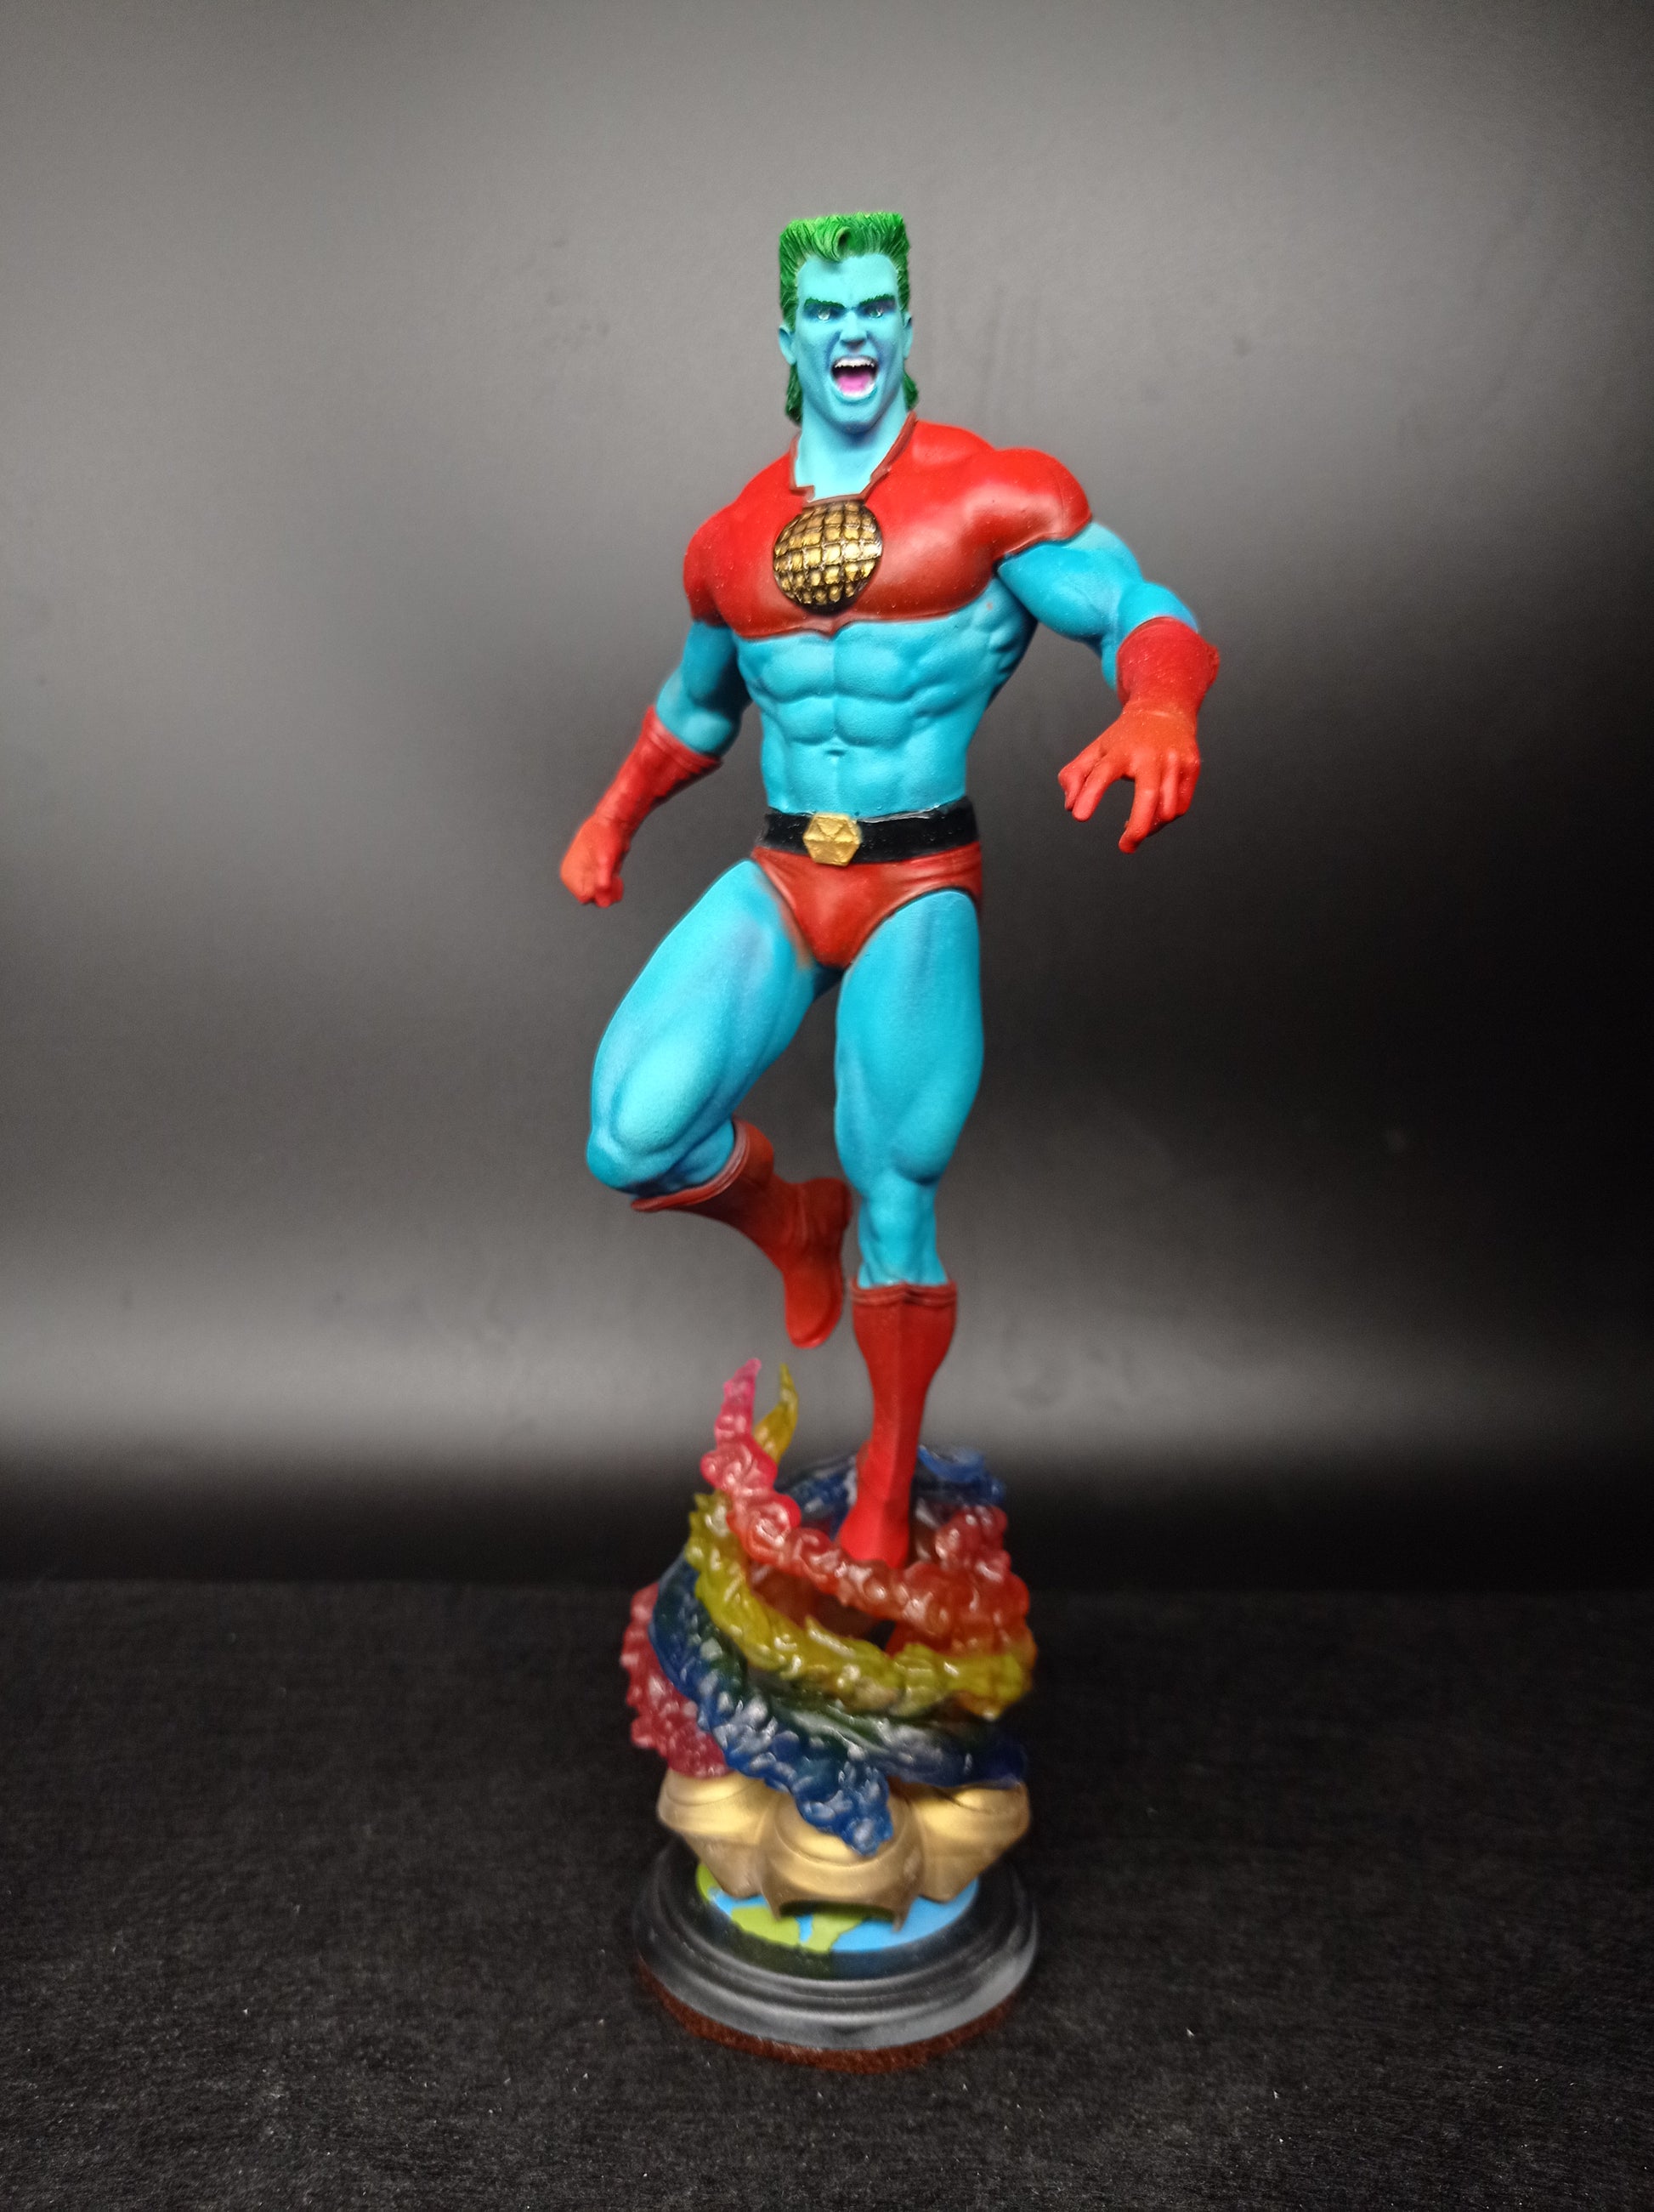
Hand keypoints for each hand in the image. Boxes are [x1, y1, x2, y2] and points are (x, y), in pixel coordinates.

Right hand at [559, 813, 628, 905]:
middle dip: (606, 889)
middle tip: (613, 874)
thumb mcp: (605, 861)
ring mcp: (585, 875)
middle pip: (593, 898)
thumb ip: (603, 883)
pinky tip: (615, 873)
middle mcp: (575, 877)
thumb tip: (603, 903)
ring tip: (614, 870)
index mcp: (570, 874)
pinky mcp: (595, 874)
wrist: (614, 822)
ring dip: (610, 886)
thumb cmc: (606, 836)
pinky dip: (612, 884)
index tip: (609, 879)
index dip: (600, 891)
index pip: (585, 897)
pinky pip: (604, 888)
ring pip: (600, 894)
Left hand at [1057, 702, 1200, 852]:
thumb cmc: (1124, 739)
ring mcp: (1174, 761)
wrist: (1164, 709)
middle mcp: (1149, 755)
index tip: (1080, 816)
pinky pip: (1180, 808)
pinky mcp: (1191, 767)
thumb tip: (1071, 807)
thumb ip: (1075, 776)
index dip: (1090, 794)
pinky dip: (1164, 819)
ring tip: (1134, 828)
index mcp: (1120, 751)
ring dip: (1150, 826)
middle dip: (1137, 828)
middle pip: (1148, 797)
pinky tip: (1152, 816)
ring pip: (1167, 809)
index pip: (1102, 773)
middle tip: (1125, 847)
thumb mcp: (1095, 750)